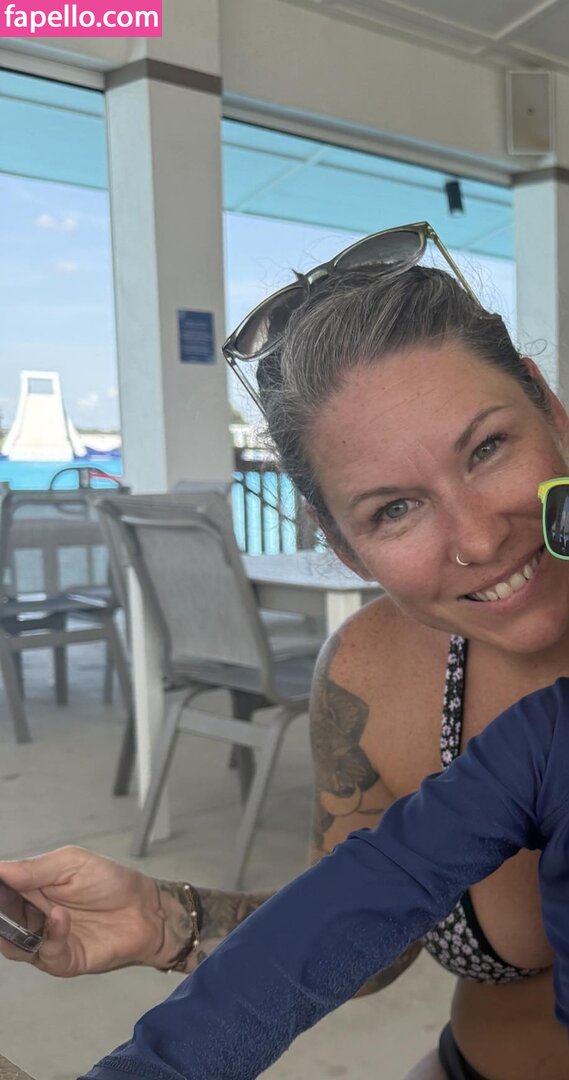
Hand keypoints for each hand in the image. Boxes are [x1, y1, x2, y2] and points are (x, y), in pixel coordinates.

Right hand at [0, 846, 166, 976]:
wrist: (147, 909)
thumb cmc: (111, 882)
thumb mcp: (71, 863)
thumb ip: (34, 869)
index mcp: (32, 890)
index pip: (2, 892)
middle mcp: (33, 918)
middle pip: (2, 922)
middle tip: (1, 906)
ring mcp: (47, 941)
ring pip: (13, 945)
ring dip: (13, 930)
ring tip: (25, 912)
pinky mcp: (64, 960)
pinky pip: (47, 953)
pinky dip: (52, 934)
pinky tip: (61, 916)